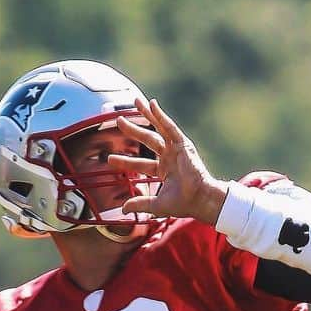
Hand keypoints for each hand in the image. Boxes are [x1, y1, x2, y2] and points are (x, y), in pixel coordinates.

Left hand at [110, 98, 226, 224]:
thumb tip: (123, 209)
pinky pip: (170, 127)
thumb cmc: (183, 203)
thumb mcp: (156, 205)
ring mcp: (176, 149)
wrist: (200, 199)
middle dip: (133, 130)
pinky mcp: (183, 144)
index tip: (110, 159)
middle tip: (118, 121)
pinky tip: (152, 104)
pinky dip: (161, 115)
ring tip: (136, 101)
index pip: (141, 164)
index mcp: (164, 171)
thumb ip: (140, 204)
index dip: (125, 161)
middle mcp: (169, 157)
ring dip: (147, 115)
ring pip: (158, 128)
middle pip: (147, 139)